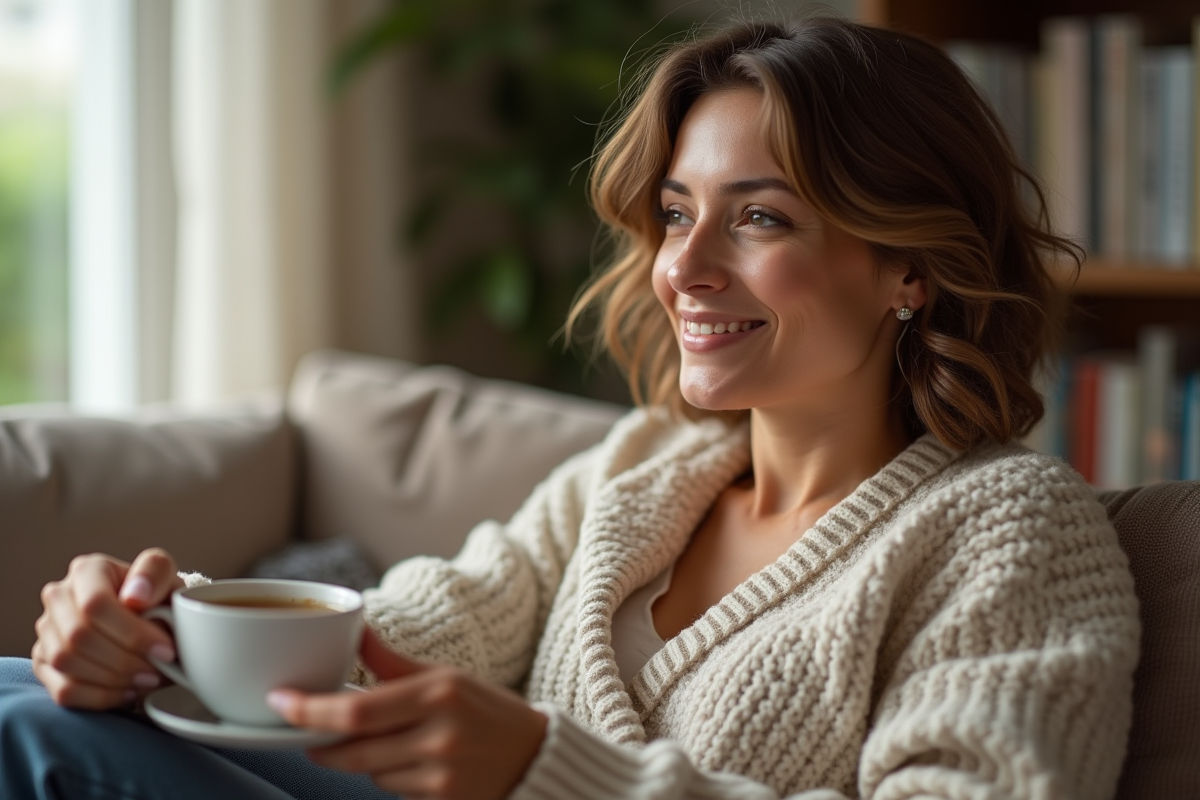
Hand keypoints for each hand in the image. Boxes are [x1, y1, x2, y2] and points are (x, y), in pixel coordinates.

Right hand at [32, 548, 182, 708]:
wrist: (150, 617)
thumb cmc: (157, 595)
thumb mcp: (166, 575)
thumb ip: (155, 573)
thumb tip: (134, 597)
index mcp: (87, 570)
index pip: (96, 605)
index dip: (132, 633)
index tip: (166, 650)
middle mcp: (58, 597)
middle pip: (78, 637)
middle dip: (124, 660)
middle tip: (158, 671)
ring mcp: (47, 631)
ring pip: (66, 663)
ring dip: (112, 679)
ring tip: (146, 680)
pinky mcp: (44, 662)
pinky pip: (62, 690)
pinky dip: (99, 697)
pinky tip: (127, 692)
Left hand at [268, 628, 547, 799]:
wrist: (536, 757)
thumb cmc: (487, 711)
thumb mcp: (445, 676)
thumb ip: (392, 663)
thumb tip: (355, 630)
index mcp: (437, 692)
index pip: (355, 709)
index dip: (310, 710)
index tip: (280, 702)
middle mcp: (438, 735)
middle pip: (352, 749)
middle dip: (322, 742)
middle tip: (311, 734)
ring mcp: (441, 774)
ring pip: (370, 772)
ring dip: (366, 760)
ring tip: (396, 744)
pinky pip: (393, 791)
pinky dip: (393, 778)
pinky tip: (419, 765)